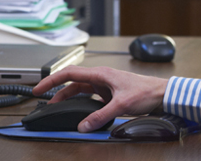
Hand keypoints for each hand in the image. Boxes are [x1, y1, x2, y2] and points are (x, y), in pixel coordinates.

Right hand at [34, 66, 167, 132]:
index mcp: (101, 74)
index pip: (69, 73)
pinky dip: (80, 104)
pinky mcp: (109, 93)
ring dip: (67, 98)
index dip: (51, 80)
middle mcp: (101, 77)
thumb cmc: (146, 91)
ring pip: (80, 90)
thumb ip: (101, 117)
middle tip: (43, 100)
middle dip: (56, 91)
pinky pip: (89, 97)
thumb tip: (83, 126)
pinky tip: (78, 112)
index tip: (39, 88)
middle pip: (72, 82)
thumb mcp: (121, 105)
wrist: (162, 94)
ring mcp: (104, 85)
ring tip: (57, 108)